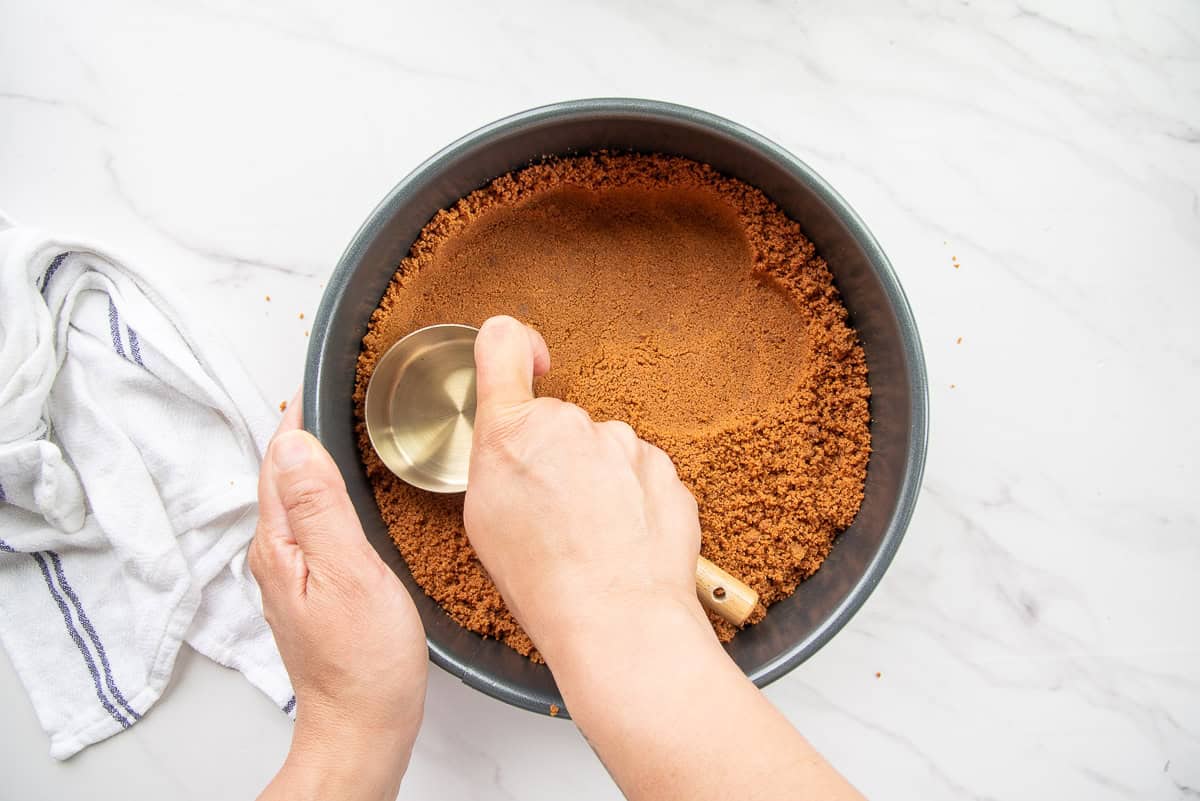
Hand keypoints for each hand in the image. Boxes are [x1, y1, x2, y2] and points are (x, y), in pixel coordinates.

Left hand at [250, 397, 426, 800]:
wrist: (364, 726)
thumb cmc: (365, 663)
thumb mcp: (349, 573)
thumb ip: (321, 507)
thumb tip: (297, 442)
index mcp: (280, 543)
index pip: (280, 458)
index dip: (298, 415)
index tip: (320, 378)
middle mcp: (276, 554)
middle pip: (283, 474)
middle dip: (303, 430)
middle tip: (336, 390)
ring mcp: (292, 572)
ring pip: (298, 497)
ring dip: (315, 459)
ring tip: (345, 426)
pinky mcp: (312, 588)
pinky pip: (313, 522)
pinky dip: (328, 493)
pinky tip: (353, 492)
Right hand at [463, 317, 862, 800]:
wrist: (617, 617)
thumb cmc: (544, 579)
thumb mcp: (485, 518)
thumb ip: (498, 459)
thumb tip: (513, 444)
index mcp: (512, 432)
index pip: (502, 343)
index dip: (514, 346)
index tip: (528, 361)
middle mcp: (570, 425)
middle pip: (558, 424)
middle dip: (555, 457)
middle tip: (551, 515)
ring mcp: (623, 446)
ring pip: (603, 453)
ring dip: (597, 483)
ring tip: (589, 541)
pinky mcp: (664, 470)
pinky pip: (639, 478)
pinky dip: (632, 503)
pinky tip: (621, 543)